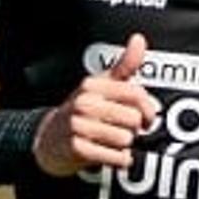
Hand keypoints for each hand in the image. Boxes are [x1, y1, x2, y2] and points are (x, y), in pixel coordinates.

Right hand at [31, 33, 161, 176]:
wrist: (49, 140)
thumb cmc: (84, 110)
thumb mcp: (102, 85)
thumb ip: (125, 65)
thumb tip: (139, 38)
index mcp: (93, 85)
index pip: (137, 95)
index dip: (149, 109)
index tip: (147, 118)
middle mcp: (84, 103)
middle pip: (134, 120)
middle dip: (135, 129)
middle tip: (124, 130)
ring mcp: (78, 126)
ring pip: (126, 139)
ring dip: (125, 145)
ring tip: (112, 141)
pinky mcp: (77, 149)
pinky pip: (116, 157)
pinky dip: (120, 160)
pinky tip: (110, 155)